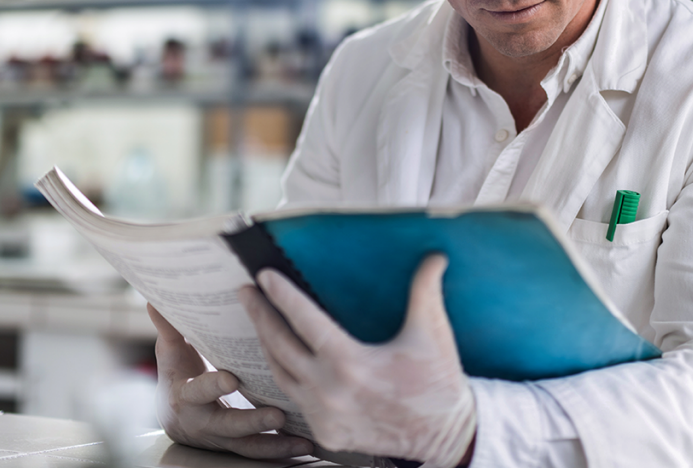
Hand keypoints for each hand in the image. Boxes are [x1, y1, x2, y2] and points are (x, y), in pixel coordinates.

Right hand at [148, 304, 312, 458]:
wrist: (176, 418)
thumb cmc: (177, 376)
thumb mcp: (170, 353)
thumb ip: (169, 328)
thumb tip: (155, 299)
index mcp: (185, 397)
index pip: (198, 392)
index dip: (213, 386)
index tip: (231, 379)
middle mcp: (203, 422)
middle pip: (228, 425)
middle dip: (253, 421)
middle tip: (277, 415)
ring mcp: (222, 437)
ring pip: (248, 445)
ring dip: (276, 444)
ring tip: (302, 440)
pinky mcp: (238, 445)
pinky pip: (260, 451)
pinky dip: (283, 449)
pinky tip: (306, 444)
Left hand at [238, 254, 475, 467]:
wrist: (446, 435)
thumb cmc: (437, 382)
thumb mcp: (431, 333)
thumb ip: (425, 291)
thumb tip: (435, 256)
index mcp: (351, 363)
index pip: (305, 321)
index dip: (282, 296)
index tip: (264, 276)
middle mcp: (330, 391)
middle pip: (280, 345)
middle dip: (259, 314)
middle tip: (246, 291)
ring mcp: (324, 416)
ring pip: (281, 374)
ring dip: (267, 345)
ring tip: (259, 321)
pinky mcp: (326, 434)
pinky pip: (294, 400)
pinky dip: (285, 377)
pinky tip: (280, 360)